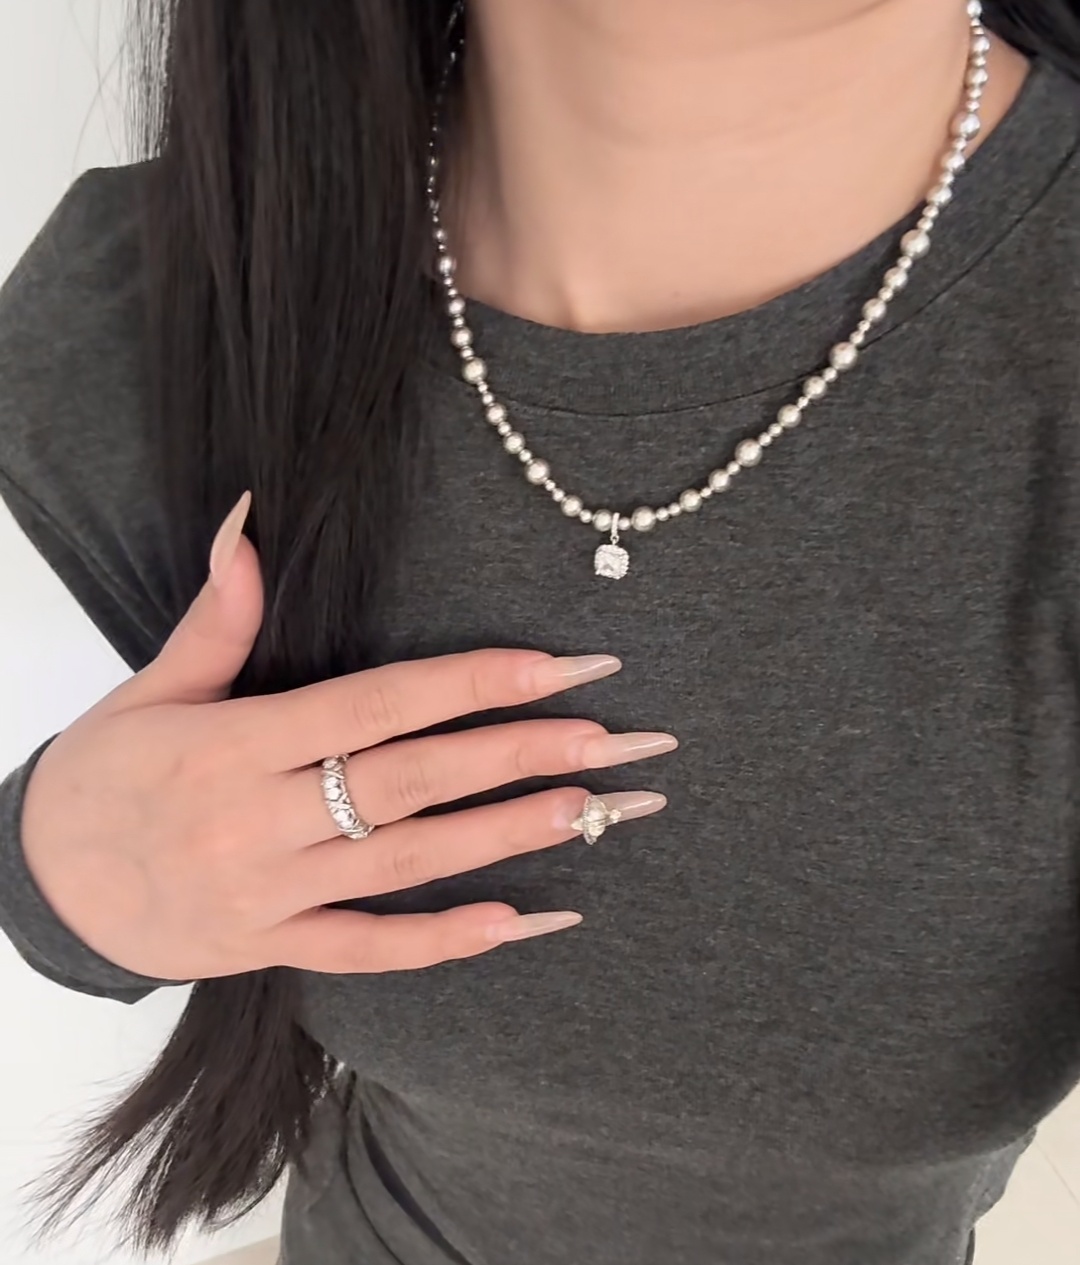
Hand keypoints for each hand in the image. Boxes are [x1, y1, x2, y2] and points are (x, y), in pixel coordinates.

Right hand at [20, 493, 675, 980]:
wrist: (45, 884)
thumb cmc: (106, 772)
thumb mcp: (151, 688)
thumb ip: (217, 616)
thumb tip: (248, 520)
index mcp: (237, 742)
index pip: (377, 704)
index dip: (472, 681)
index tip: (557, 666)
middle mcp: (260, 819)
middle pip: (413, 781)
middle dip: (520, 756)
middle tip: (613, 739)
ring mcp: (270, 893)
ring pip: (408, 863)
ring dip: (505, 837)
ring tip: (591, 813)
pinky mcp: (272, 947)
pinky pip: (367, 949)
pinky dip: (444, 940)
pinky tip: (519, 920)